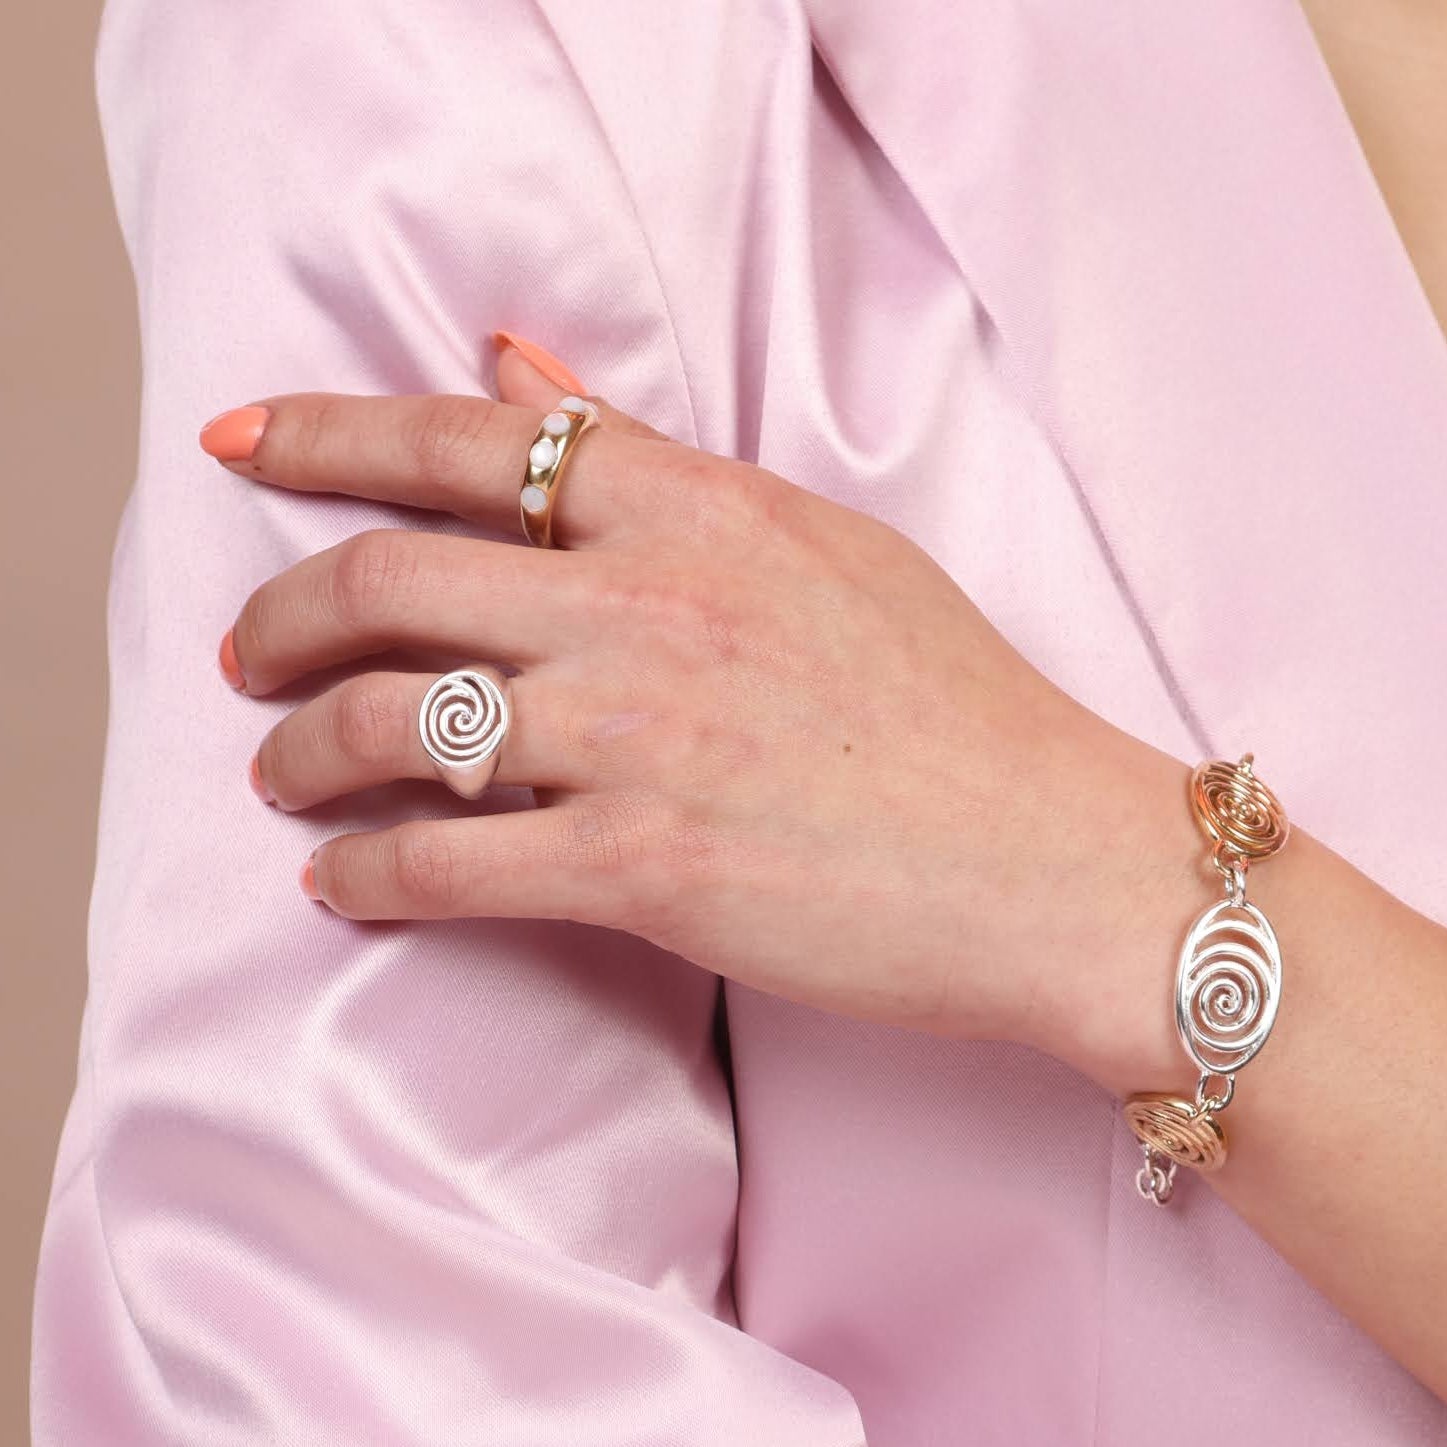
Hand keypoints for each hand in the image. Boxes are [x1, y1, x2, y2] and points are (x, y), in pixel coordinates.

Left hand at [207, 338, 1181, 1050]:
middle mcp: (650, 606)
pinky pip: (449, 865)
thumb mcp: (811, 541)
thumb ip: (648, 456)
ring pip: (396, 723)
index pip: (466, 439)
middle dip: (282, 616)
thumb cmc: (950, 703)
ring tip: (278, 773)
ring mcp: (642, 739)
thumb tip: (515, 368)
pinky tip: (339, 883)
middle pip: (389, 579)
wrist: (1050, 857)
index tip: (241, 448)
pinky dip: (367, 875)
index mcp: (696, 510)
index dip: (326, 434)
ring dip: (301, 753)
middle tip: (250, 654)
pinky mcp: (647, 869)